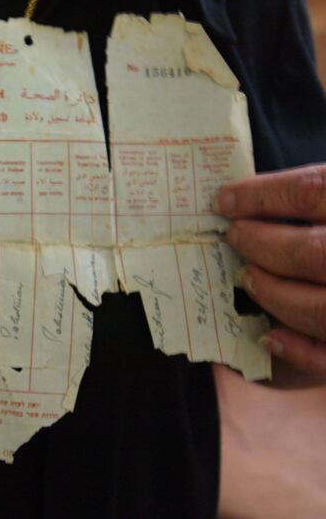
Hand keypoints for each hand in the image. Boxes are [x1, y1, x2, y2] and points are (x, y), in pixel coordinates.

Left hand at [216, 164, 325, 375]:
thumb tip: (264, 197)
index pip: (312, 191)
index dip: (260, 195)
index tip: (224, 200)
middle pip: (309, 251)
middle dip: (260, 244)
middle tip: (233, 237)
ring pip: (318, 308)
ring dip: (271, 293)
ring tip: (247, 277)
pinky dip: (299, 350)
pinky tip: (270, 335)